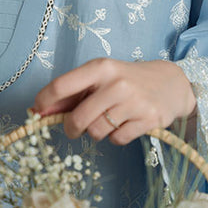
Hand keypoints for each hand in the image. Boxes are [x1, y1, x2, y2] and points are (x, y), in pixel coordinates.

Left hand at [32, 58, 195, 144]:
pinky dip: (115, 137)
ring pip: (97, 132)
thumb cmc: (125, 81)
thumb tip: (38, 111)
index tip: (39, 111)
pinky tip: (124, 125)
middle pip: (79, 118)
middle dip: (71, 128)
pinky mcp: (149, 120)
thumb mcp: (99, 78)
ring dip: (96, 132)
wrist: (170, 83)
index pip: (62, 85)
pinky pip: (117, 140)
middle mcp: (116, 83)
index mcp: (100, 67)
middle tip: (74, 128)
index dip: (45, 101)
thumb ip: (70, 94)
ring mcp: (134, 102)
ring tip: (106, 121)